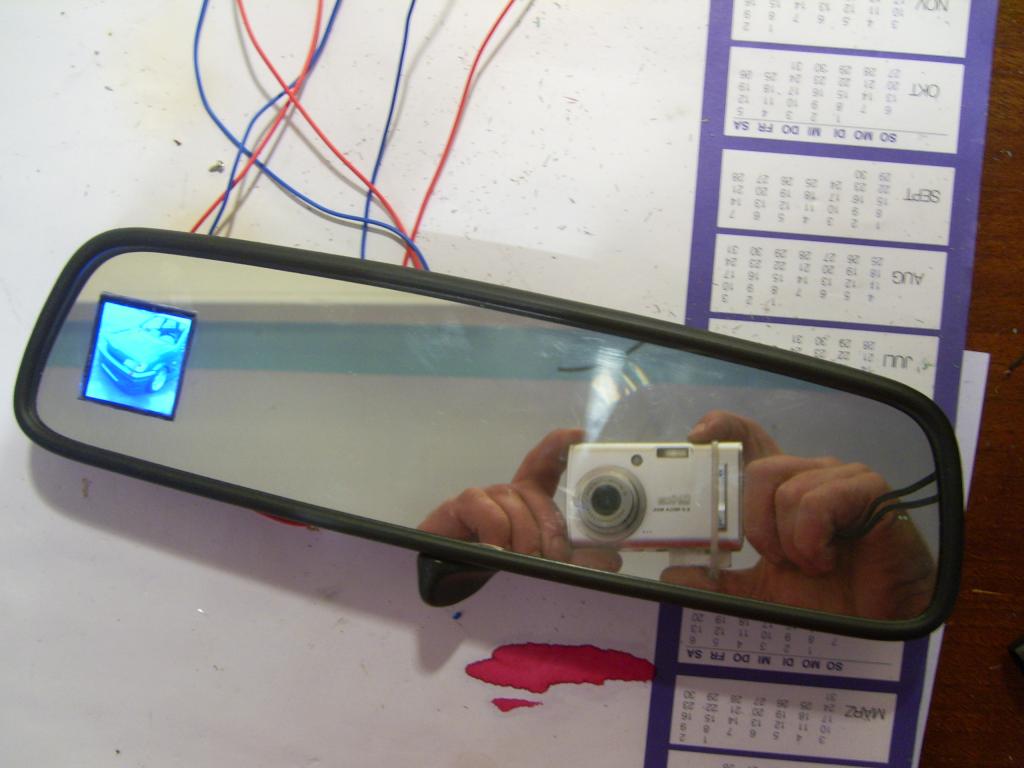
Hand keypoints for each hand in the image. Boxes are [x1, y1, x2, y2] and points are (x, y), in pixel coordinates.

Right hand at [419, 429, 621, 571]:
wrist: (444, 581)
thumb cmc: (492, 568)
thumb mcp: (541, 566)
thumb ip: (575, 563)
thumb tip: (612, 559)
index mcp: (526, 503)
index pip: (544, 466)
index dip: (560, 447)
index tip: (578, 435)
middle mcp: (506, 494)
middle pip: (536, 494)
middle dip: (551, 530)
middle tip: (553, 560)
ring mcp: (483, 497)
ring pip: (514, 505)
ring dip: (523, 539)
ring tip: (522, 563)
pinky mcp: (460, 506)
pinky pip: (486, 510)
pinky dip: (496, 533)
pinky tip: (493, 551)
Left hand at [666, 411, 935, 619]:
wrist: (880, 622)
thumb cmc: (828, 598)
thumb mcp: (761, 590)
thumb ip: (719, 580)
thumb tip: (672, 575)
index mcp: (785, 488)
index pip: (752, 438)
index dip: (724, 427)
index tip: (697, 436)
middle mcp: (811, 473)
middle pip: (760, 470)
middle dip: (758, 525)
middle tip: (780, 560)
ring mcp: (842, 478)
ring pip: (787, 491)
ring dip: (791, 542)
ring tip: (814, 564)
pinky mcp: (869, 491)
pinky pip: (818, 501)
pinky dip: (812, 539)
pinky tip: (829, 560)